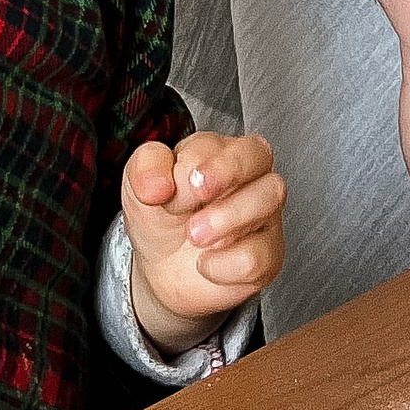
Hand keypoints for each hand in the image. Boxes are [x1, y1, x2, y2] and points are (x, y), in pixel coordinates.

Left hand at [121, 130, 285, 349]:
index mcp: (217, 150)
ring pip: (270, 196)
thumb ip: (145, 170)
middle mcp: (249, 175)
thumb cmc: (162, 216)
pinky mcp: (268, 254)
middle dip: (225, 172)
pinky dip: (225, 265)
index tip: (168, 188)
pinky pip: (259, 254)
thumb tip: (158, 182)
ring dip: (227, 218)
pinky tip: (206, 263)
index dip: (193, 163)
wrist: (163, 268)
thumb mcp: (140, 186)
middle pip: (259, 154)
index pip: (219, 141)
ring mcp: (264, 213)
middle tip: (196, 195)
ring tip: (194, 236)